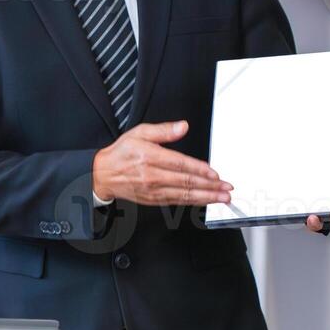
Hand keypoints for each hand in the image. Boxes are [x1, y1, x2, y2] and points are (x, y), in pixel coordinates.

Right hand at [92, 121, 230, 205]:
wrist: (103, 174)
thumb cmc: (121, 153)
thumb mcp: (139, 133)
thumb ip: (163, 130)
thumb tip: (182, 127)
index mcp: (150, 158)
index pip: (180, 165)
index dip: (200, 170)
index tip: (215, 173)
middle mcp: (152, 176)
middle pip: (186, 183)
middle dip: (210, 186)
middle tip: (227, 188)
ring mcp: (153, 191)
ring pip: (184, 195)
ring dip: (206, 197)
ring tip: (222, 197)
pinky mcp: (154, 200)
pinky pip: (177, 202)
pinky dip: (193, 202)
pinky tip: (205, 200)